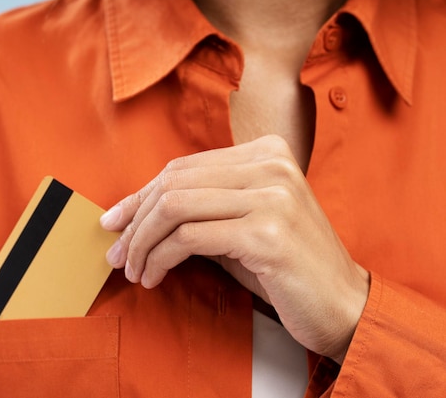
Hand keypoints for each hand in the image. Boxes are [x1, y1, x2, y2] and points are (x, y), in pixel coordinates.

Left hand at [100, 135, 368, 363]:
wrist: (342, 303)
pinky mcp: (267, 233)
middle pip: (174, 183)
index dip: (140, 196)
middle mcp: (271, 165)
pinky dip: (160, 258)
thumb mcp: (239, 225)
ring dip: (142, 242)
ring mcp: (271, 196)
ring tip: (133, 269)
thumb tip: (132, 214)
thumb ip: (198, 209)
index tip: (114, 222)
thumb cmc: (284, 267)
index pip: (182, 168)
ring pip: (174, 207)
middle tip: (118, 254)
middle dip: (135, 221)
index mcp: (266, 152)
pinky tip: (154, 277)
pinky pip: (189, 238)